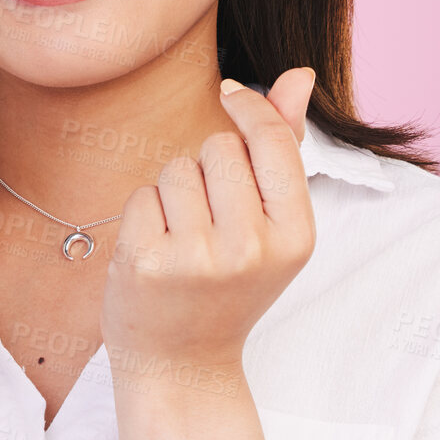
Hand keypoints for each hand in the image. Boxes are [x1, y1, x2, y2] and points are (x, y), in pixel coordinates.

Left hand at [100, 68, 318, 368]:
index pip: (270, 139)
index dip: (246, 106)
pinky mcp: (147, 262)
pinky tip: (156, 253)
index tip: (228, 92)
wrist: (184, 364)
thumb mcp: (273, 226)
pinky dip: (144, 216)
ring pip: (176, 169)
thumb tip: (298, 75)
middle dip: (209, 168)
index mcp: (296, 236)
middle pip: (218, 148)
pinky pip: (142, 196)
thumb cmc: (230, 285)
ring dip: (174, 193)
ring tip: (184, 240)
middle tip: (211, 220)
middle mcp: (251, 249)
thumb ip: (284, 146)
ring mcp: (198, 258)